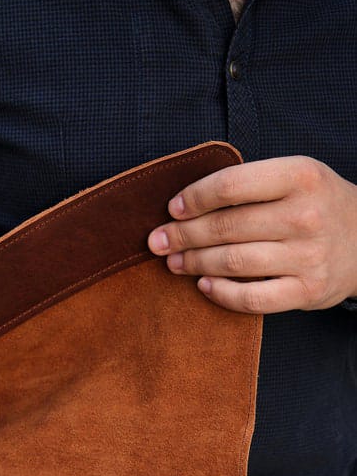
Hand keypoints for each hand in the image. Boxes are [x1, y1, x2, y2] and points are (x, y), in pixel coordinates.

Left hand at [147, 156, 356, 312]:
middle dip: (182, 235)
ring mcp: (309, 256)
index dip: (193, 199)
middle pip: (225, 227)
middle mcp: (305, 215)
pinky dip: (221, 294)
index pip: (230, 185)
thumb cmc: (317, 205)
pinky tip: (204, 286)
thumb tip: (184, 205)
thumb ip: (249, 184)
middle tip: (157, 241)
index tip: (172, 209)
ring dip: (194, 263)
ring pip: (232, 262)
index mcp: (300, 176)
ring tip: (174, 262)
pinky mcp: (307, 291)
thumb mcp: (294, 176)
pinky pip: (251, 299)